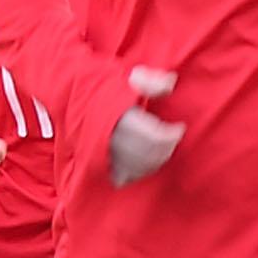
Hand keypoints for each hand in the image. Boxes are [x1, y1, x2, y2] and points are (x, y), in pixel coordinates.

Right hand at [107, 66, 182, 186]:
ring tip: (163, 148)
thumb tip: (170, 81)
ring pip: (139, 167)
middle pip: (149, 153)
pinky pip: (125, 177)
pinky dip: (138, 171)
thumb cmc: (107, 91)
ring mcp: (106, 154)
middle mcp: (113, 139)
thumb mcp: (129, 80)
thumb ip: (151, 81)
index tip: (179, 127)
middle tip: (173, 138)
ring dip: (157, 159)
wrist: (78, 101)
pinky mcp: (101, 165)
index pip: (155, 136)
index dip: (172, 135)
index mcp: (121, 119)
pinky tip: (147, 161)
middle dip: (167, 147)